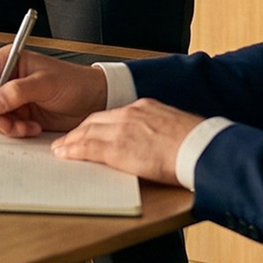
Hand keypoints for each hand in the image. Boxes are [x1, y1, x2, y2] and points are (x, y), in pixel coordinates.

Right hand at [0, 49, 109, 137]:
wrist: (94, 101)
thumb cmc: (75, 82)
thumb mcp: (46, 83)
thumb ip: (18, 91)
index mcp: (9, 61)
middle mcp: (7, 79)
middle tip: (4, 122)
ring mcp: (12, 98)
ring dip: (5, 125)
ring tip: (22, 127)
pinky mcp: (20, 114)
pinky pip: (6, 126)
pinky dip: (15, 131)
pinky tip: (32, 127)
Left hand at [50, 99, 204, 185]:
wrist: (202, 148)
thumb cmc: (197, 144)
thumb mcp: (176, 128)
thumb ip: (159, 131)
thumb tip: (157, 142)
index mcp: (145, 108)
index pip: (113, 115)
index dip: (97, 124)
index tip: (88, 130)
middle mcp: (130, 114)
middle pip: (95, 120)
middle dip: (79, 131)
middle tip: (67, 139)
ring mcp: (122, 130)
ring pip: (87, 132)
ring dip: (71, 141)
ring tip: (60, 149)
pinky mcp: (118, 148)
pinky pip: (88, 148)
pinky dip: (73, 150)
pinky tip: (64, 154)